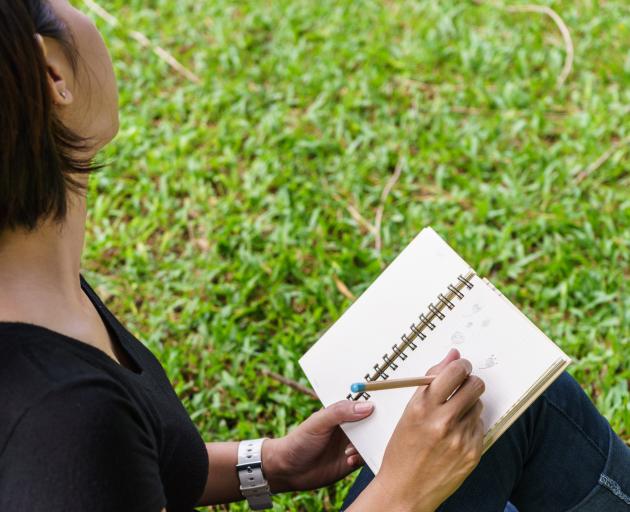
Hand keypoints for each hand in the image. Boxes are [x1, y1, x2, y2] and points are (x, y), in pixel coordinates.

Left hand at [262, 400, 374, 492]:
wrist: (288, 470)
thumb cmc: (299, 440)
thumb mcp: (318, 422)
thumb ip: (340, 412)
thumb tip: (368, 406)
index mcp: (342, 411)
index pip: (364, 402)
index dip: (376, 402)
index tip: (388, 403)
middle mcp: (351, 425)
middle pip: (373, 421)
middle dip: (378, 425)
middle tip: (379, 430)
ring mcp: (353, 443)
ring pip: (373, 441)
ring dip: (368, 445)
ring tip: (350, 450)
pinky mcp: (353, 461)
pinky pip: (367, 458)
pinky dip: (362, 458)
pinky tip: (349, 461)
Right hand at [372, 349, 485, 511]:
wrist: (405, 490)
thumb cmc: (402, 450)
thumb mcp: (409, 412)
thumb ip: (431, 381)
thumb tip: (453, 355)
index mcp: (421, 407)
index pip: (452, 372)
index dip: (461, 366)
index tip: (461, 366)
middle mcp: (441, 421)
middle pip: (474, 385)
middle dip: (470, 382)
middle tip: (463, 386)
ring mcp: (459, 438)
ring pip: (478, 405)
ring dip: (469, 406)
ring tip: (452, 417)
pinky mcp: (472, 453)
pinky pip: (480, 426)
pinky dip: (470, 426)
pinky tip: (455, 435)